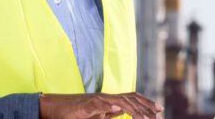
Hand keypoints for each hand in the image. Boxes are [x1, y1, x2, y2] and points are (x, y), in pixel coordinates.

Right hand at [39, 92, 163, 118]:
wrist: (55, 108)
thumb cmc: (75, 112)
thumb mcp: (96, 114)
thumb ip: (109, 112)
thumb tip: (121, 111)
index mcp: (110, 100)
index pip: (132, 98)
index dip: (146, 102)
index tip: (159, 109)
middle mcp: (106, 97)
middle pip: (131, 98)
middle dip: (146, 107)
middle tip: (158, 115)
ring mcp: (97, 99)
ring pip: (120, 101)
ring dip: (134, 109)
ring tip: (145, 117)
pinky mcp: (86, 104)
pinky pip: (100, 104)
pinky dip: (110, 107)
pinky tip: (118, 110)